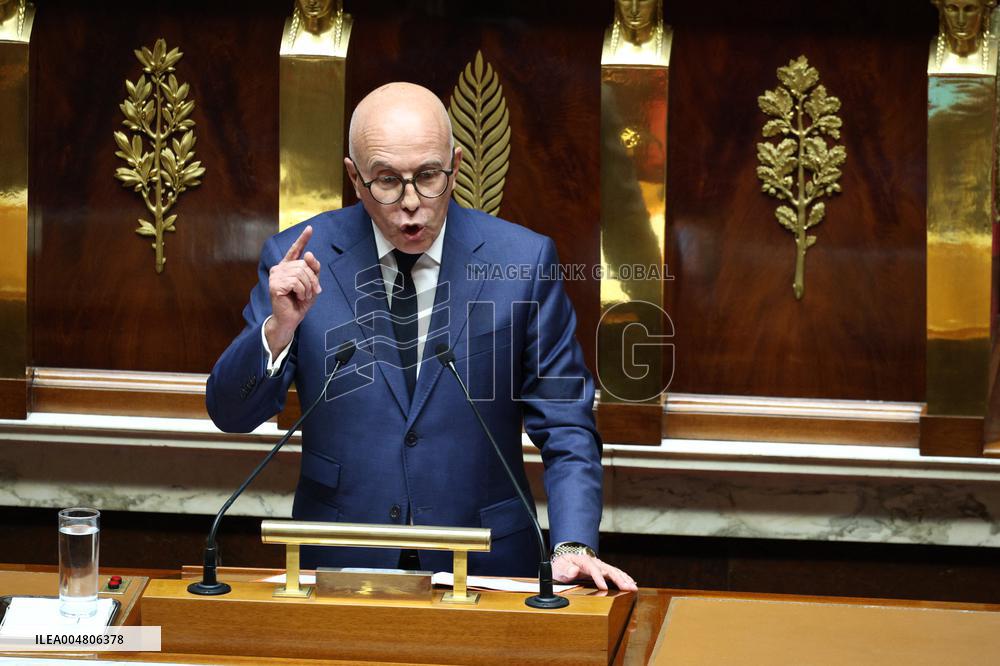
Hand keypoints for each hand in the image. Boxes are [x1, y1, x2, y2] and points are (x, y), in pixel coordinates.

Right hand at [265, 225, 321, 355]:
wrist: (291, 318)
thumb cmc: (300, 302)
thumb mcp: (312, 284)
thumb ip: (313, 269)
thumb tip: (309, 254)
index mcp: (288, 266)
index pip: (295, 250)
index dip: (303, 239)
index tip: (310, 228)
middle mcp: (279, 268)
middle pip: (304, 264)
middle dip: (312, 279)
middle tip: (312, 292)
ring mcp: (276, 276)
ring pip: (301, 273)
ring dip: (308, 287)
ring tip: (304, 295)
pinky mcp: (275, 284)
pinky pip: (296, 282)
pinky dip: (302, 291)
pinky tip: (298, 297)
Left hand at [552, 553, 636, 591]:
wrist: (564, 561)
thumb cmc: (561, 566)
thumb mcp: (558, 567)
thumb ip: (565, 569)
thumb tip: (574, 570)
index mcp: (583, 561)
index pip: (593, 568)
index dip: (599, 578)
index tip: (604, 587)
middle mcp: (594, 562)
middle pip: (608, 570)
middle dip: (619, 579)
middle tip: (628, 588)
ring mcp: (600, 566)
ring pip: (614, 571)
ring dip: (624, 579)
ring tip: (633, 588)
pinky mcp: (603, 570)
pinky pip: (615, 573)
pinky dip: (624, 578)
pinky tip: (631, 583)